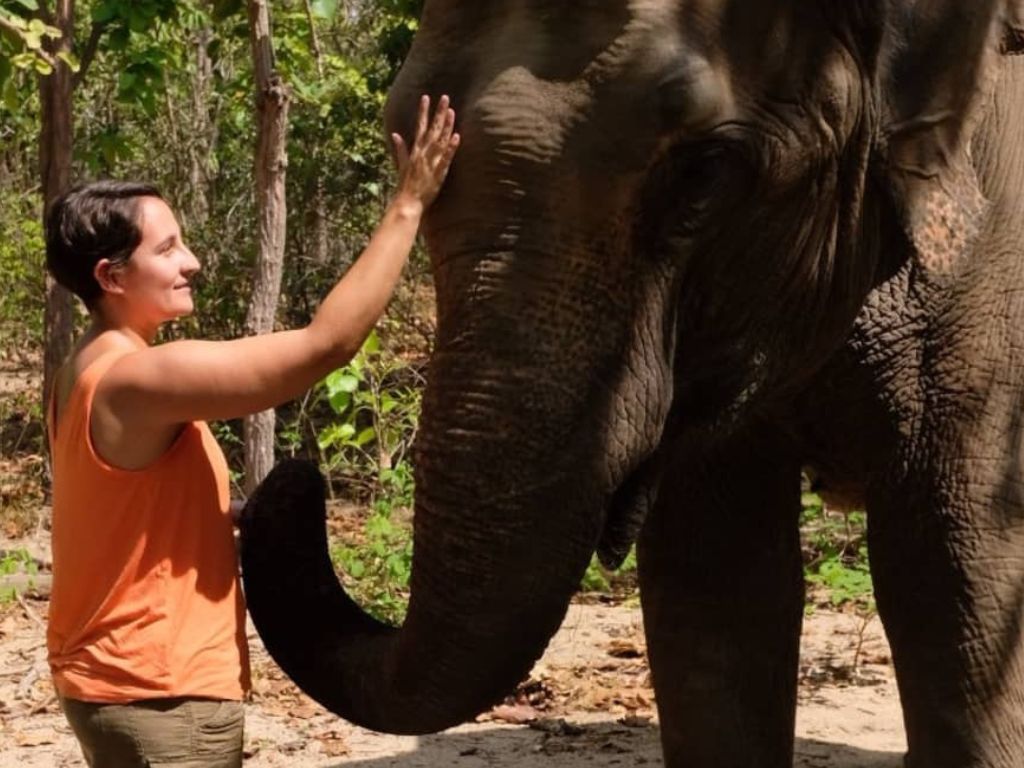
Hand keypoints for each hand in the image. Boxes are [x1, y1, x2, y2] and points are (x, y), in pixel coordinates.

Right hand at [391, 94, 460, 212]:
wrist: (407, 201)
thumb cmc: (405, 184)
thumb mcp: (401, 164)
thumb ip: (400, 149)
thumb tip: (395, 134)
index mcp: (415, 151)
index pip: (420, 126)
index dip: (423, 111)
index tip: (426, 97)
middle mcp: (422, 153)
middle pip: (432, 129)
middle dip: (438, 112)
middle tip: (445, 97)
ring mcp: (430, 162)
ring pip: (440, 140)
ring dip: (446, 125)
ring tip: (452, 111)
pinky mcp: (438, 173)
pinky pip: (446, 158)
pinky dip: (451, 148)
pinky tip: (456, 137)